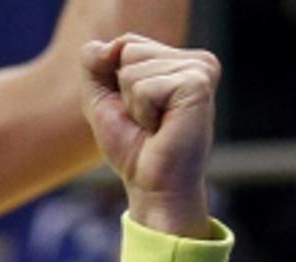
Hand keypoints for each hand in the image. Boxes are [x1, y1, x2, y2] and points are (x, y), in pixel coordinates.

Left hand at [82, 35, 219, 237]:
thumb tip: (107, 45)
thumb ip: (95, 64)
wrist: (152, 185)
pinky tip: (161, 128)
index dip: (115, 82)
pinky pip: (143, 87)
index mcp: (178, 59)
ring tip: (154, 125)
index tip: (135, 111)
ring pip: (133, 69)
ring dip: (133, 105)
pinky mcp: (198, 84)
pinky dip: (142, 112)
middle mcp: (195, 60)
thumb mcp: (103, 99)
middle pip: (128, 50)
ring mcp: (200, 69)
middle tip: (145, 121)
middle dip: (123, 92)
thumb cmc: (132, 147)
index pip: (126, 43)